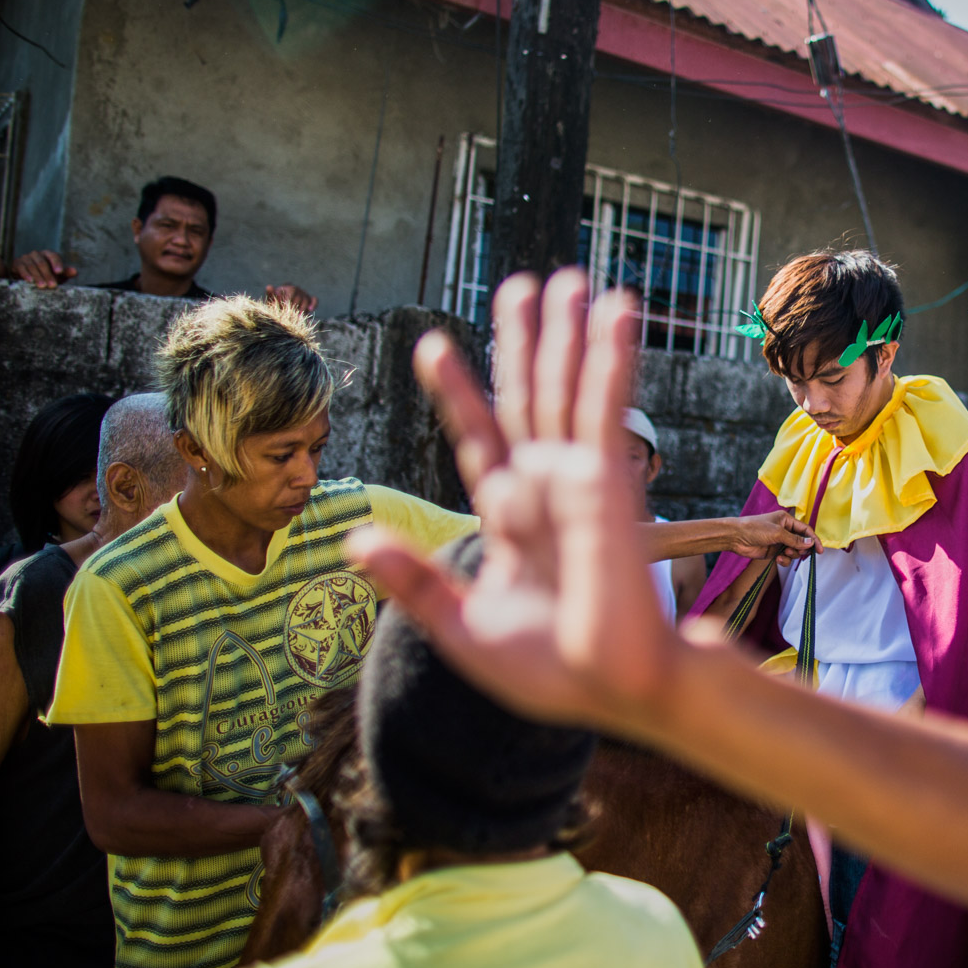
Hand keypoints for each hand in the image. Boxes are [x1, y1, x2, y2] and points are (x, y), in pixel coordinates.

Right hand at [11, 249, 75, 287]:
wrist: (27, 278)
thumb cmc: (46, 275)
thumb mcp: (57, 275)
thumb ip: (65, 273)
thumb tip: (75, 271)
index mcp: (48, 254)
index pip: (53, 256)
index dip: (57, 264)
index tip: (60, 272)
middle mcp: (36, 254)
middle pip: (42, 263)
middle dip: (48, 275)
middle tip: (53, 285)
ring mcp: (26, 258)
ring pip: (32, 266)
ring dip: (38, 277)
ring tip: (43, 286)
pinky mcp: (17, 263)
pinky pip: (21, 268)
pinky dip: (26, 274)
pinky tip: (30, 281)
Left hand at [266, 283, 317, 311]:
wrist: (280, 312)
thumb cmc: (274, 306)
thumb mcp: (270, 301)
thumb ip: (270, 294)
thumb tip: (269, 286)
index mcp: (287, 287)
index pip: (292, 290)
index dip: (290, 299)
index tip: (285, 308)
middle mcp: (296, 289)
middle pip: (300, 296)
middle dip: (296, 306)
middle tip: (291, 315)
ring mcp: (304, 294)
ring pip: (306, 299)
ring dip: (303, 308)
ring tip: (297, 317)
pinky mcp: (310, 300)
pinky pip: (315, 300)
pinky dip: (314, 304)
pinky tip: (310, 310)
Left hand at [349, 271, 677, 729]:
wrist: (614, 690)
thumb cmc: (552, 673)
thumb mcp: (459, 627)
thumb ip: (411, 581)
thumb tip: (353, 541)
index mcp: (512, 517)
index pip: (479, 438)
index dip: (457, 392)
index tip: (432, 345)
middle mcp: (546, 487)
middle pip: (526, 396)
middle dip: (521, 341)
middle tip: (519, 286)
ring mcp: (578, 478)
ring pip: (565, 388)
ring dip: (566, 333)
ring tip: (563, 277)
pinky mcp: (608, 479)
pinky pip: (604, 405)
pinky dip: (610, 356)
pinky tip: (613, 310)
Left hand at [727, 511, 815, 564]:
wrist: (736, 537)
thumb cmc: (755, 529)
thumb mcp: (777, 533)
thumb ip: (795, 540)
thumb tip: (810, 544)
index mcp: (787, 520)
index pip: (805, 530)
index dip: (814, 540)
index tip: (820, 551)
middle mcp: (784, 530)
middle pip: (801, 542)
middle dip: (800, 549)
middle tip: (796, 552)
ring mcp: (779, 542)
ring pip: (794, 552)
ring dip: (791, 555)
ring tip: (783, 554)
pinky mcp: (773, 552)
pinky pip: (785, 558)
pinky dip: (784, 560)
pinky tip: (778, 560)